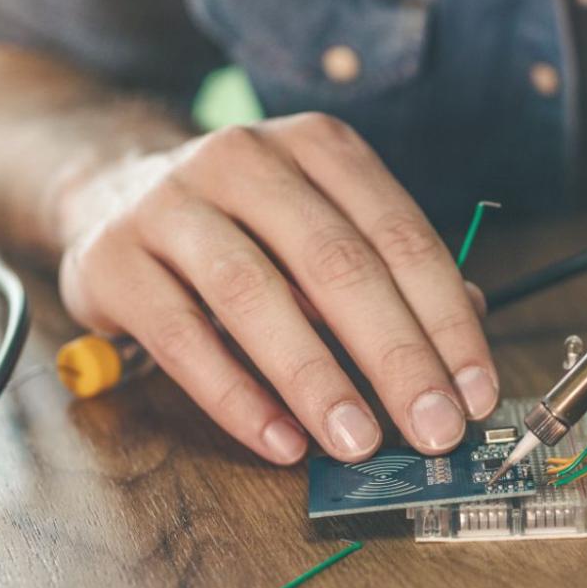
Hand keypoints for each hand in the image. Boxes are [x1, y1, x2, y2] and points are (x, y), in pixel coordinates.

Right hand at [53, 113, 496, 462]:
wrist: (112, 194)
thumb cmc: (247, 225)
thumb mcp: (322, 225)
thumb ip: (389, 272)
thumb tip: (469, 329)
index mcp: (316, 145)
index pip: (399, 235)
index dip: (445, 319)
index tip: (474, 392)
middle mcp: (243, 159)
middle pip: (335, 263)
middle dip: (395, 356)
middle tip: (433, 428)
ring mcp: (169, 203)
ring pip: (254, 295)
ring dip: (316, 379)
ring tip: (358, 442)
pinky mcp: (112, 258)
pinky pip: (182, 337)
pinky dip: (236, 396)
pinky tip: (280, 440)